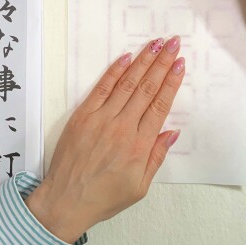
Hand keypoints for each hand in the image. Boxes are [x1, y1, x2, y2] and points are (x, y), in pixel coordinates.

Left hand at [25, 36, 184, 242]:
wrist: (65, 201)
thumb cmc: (103, 197)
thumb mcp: (140, 186)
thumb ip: (157, 156)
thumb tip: (171, 131)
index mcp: (139, 146)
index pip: (160, 105)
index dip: (172, 82)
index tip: (180, 64)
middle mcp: (122, 127)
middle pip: (147, 88)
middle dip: (162, 63)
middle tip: (173, 43)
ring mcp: (101, 119)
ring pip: (127, 83)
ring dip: (143, 61)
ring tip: (156, 44)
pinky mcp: (83, 116)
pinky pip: (101, 88)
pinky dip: (115, 71)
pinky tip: (127, 57)